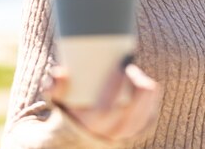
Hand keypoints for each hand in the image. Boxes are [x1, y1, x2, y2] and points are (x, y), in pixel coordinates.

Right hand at [42, 63, 161, 140]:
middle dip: (135, 88)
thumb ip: (52, 84)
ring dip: (145, 93)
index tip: (119, 69)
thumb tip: (61, 73)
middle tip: (130, 68)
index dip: (115, 89)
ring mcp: (125, 137)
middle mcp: (110, 136)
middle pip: (131, 114)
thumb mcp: (56, 97)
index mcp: (90, 127)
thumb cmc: (68, 107)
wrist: (78, 131)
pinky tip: (149, 86)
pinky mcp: (138, 133)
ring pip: (144, 116)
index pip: (105, 112)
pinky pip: (150, 118)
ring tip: (137, 75)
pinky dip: (152, 102)